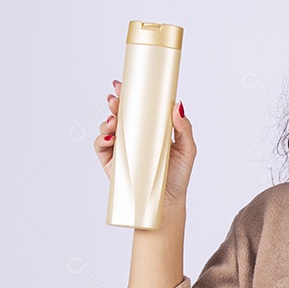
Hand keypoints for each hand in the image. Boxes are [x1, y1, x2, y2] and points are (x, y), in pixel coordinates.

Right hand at [94, 79, 196, 205]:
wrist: (166, 203)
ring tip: (114, 121)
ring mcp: (122, 149)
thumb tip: (177, 106)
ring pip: (108, 127)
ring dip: (108, 120)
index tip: (126, 84)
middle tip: (116, 97)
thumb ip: (184, 129)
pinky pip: (101, 147)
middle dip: (116, 103)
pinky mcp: (112, 163)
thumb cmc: (178, 176)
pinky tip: (109, 137)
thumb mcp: (187, 149)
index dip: (131, 95)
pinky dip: (101, 139)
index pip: (139, 108)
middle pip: (121, 114)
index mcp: (151, 130)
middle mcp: (135, 137)